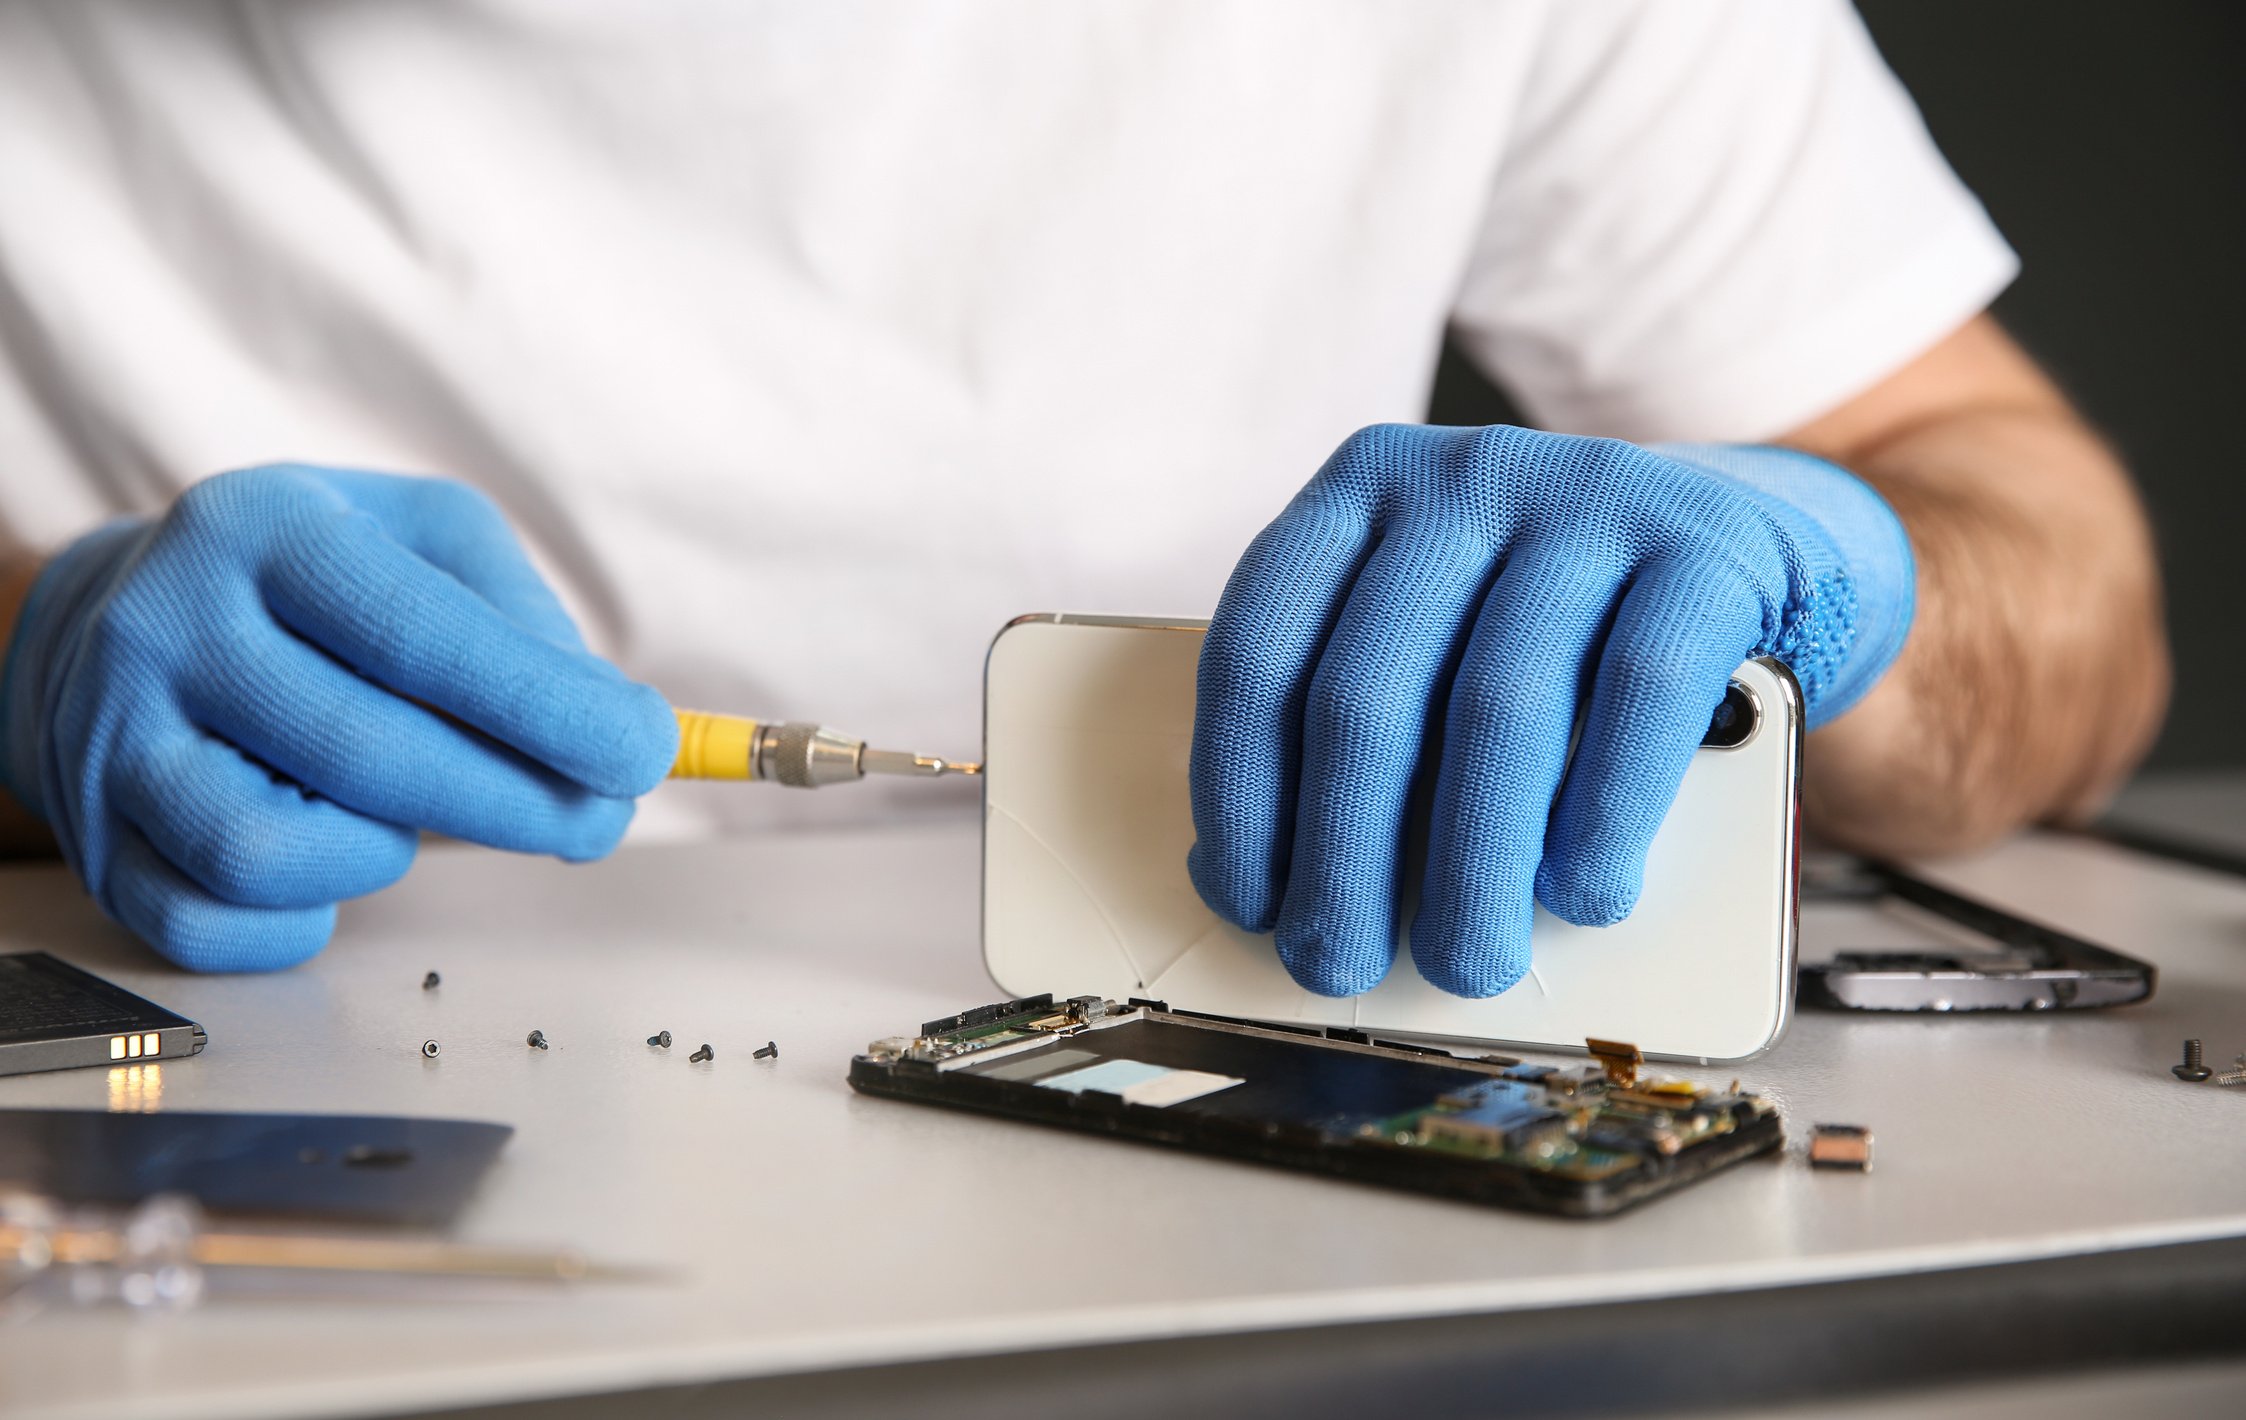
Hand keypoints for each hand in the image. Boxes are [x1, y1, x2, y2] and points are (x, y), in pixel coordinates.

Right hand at [0, 466, 676, 970]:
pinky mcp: (95, 843)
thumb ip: (522, 618)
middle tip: (599, 819)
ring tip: (413, 815)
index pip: (417, 632)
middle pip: (365, 754)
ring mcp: (112, 742)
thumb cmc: (316, 584)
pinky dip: (302, 921)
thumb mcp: (424, 540)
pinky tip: (336, 861)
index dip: (543, 706)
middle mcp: (167, 628)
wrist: (119, 615)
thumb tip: (604, 724)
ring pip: (273, 854)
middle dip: (515, 802)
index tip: (643, 751)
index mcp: (262, 530)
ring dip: (385, 854)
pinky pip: (217, 928)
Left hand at [1188, 424, 1912, 997]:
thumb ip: (1361, 728)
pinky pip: (1640, 691)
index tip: (1250, 903)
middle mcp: (1462, 481)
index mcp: (1360, 494)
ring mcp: (1586, 500)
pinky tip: (1581, 891)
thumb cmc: (1554, 627)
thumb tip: (1279, 883)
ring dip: (1472, 866)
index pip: (1258, 650)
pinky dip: (1602, 813)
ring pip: (1499, 707)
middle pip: (1368, 694)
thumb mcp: (1438, 639)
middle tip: (1340, 962)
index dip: (1241, 794)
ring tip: (1467, 959)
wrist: (1742, 547)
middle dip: (1344, 860)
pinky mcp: (1703, 547)